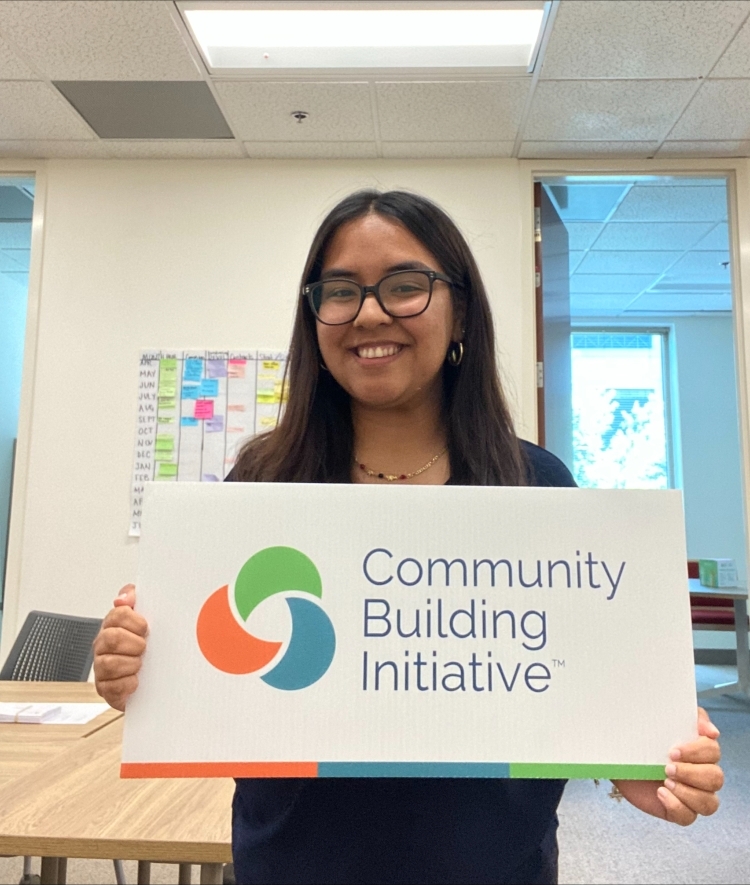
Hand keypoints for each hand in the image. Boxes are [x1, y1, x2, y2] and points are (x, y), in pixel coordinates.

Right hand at [93, 584, 148, 711]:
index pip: (117, 615)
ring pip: (109, 664)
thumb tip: (122, 598)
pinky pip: (112, 688)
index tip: (146, 628)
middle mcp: (103, 646)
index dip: (135, 622)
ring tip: (141, 664)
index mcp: (112, 625)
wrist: (157, 676)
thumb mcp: (148, 614)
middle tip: (144, 647)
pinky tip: (136, 680)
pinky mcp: (106, 690)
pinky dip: (128, 684)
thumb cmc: (150, 643)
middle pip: (111, 638)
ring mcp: (102, 668)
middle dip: (134, 644)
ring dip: (131, 664)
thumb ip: (135, 597)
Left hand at [613, 707, 722, 825]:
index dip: (696, 752)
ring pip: (709, 803)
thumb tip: (712, 732)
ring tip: (665, 782)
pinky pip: (688, 817)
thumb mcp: (664, 719)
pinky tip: (660, 793)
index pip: (713, 752)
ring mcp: (692, 795)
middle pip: (715, 778)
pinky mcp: (678, 810)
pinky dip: (676, 807)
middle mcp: (702, 775)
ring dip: (688, 793)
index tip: (672, 751)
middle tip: (667, 768)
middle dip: (691, 773)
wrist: (618, 755)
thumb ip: (692, 718)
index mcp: (700, 751)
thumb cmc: (644, 736)